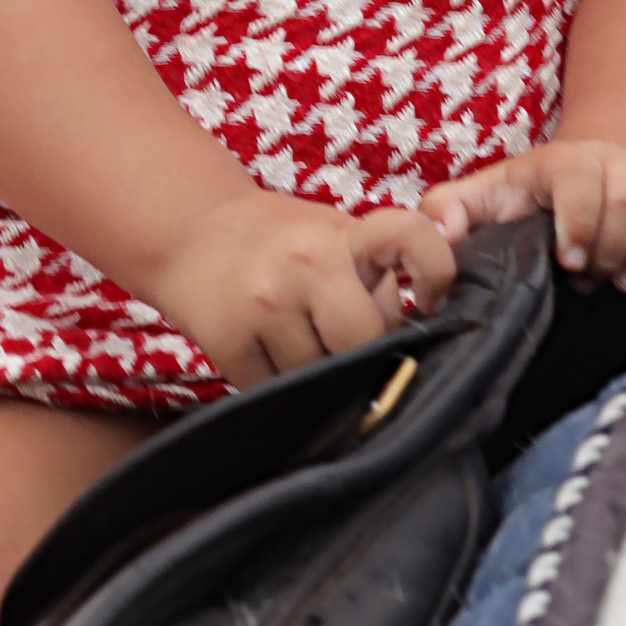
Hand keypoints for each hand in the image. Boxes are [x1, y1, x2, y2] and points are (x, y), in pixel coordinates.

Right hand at [147, 189, 460, 388]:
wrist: (189, 232)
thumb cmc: (278, 241)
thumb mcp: (329, 234)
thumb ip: (371, 274)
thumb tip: (414, 342)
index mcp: (341, 234)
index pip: (408, 237)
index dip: (435, 272)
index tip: (429, 303)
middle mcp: (306, 262)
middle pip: (366, 339)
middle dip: (362, 351)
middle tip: (340, 337)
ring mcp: (266, 303)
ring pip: (321, 377)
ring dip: (318, 375)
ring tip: (297, 341)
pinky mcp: (230, 342)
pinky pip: (277, 393)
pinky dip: (280, 388)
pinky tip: (267, 354)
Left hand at [417, 140, 625, 292]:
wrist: (579, 189)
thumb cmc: (528, 204)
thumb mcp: (484, 202)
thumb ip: (449, 212)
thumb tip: (441, 232)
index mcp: (565, 163)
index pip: (580, 175)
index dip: (579, 220)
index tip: (569, 263)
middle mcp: (618, 163)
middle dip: (615, 242)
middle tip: (596, 279)